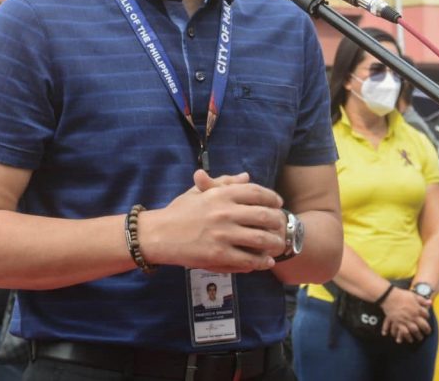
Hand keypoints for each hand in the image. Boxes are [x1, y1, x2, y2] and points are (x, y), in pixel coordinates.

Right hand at [139, 170, 286, 272]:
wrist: (158, 235)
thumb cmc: (178, 212)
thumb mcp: (198, 192)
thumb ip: (223, 183)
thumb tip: (247, 176)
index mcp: (220, 195)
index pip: (256, 192)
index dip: (272, 197)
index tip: (278, 204)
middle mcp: (224, 213)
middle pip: (264, 216)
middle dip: (277, 222)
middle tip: (280, 226)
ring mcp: (222, 235)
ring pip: (260, 239)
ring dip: (273, 243)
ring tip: (277, 245)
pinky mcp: (218, 254)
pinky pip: (248, 259)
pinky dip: (260, 261)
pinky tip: (265, 261)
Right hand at [381, 287, 431, 343]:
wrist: (389, 296)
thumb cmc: (401, 295)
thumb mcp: (414, 295)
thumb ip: (422, 300)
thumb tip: (430, 302)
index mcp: (418, 309)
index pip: (426, 315)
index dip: (427, 317)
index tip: (427, 318)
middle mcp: (413, 316)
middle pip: (422, 326)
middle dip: (426, 330)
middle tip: (427, 333)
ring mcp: (405, 320)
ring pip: (413, 330)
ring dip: (417, 335)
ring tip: (419, 338)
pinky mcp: (397, 322)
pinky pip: (402, 331)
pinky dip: (405, 336)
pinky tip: (407, 339)